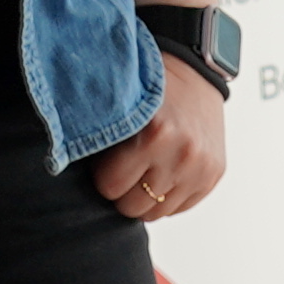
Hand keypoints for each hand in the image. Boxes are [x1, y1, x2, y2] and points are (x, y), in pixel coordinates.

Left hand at [90, 50, 230, 223]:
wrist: (195, 70)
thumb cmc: (151, 85)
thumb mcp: (121, 104)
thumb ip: (101, 137)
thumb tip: (69, 168)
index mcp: (156, 135)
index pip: (110, 187)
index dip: (104, 174)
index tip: (107, 160)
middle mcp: (182, 155)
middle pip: (133, 207)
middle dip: (124, 189)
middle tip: (125, 166)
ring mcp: (201, 168)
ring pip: (156, 213)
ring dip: (146, 195)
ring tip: (145, 167)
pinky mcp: (214, 175)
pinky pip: (179, 208)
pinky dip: (168, 195)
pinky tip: (164, 169)